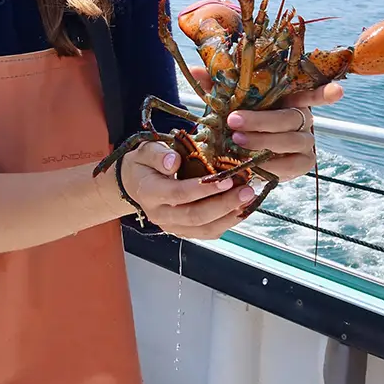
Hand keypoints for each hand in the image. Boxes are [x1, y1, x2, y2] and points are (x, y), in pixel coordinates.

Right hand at [116, 140, 255, 239]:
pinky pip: (207, 232)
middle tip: (246, 191)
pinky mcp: (183, 230)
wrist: (134, 183)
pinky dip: (227, 223)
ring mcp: (172, 226)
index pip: (179, 194)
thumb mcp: (145, 150)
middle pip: (195, 216)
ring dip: (230, 216)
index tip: (226, 180)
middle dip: (224, 205)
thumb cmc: (144, 164)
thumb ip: (158, 154)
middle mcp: (160, 214)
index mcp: (149, 193)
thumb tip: (174, 161)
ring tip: (249, 200)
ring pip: (204, 229)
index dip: (204, 189)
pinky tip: (241, 209)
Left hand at [225, 81, 343, 183]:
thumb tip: (196, 70)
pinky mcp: (303, 163)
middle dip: (261, 119)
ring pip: (290, 140)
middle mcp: (303, 118)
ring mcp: (306, 142)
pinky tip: (252, 165)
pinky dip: (270, 165)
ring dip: (262, 141)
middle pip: (290, 117)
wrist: (241, 156)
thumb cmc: (240, 123)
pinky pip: (290, 164)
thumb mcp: (228, 103)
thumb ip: (216, 87)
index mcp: (290, 99)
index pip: (311, 93)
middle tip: (234, 120)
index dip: (325, 92)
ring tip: (236, 142)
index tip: (339, 91)